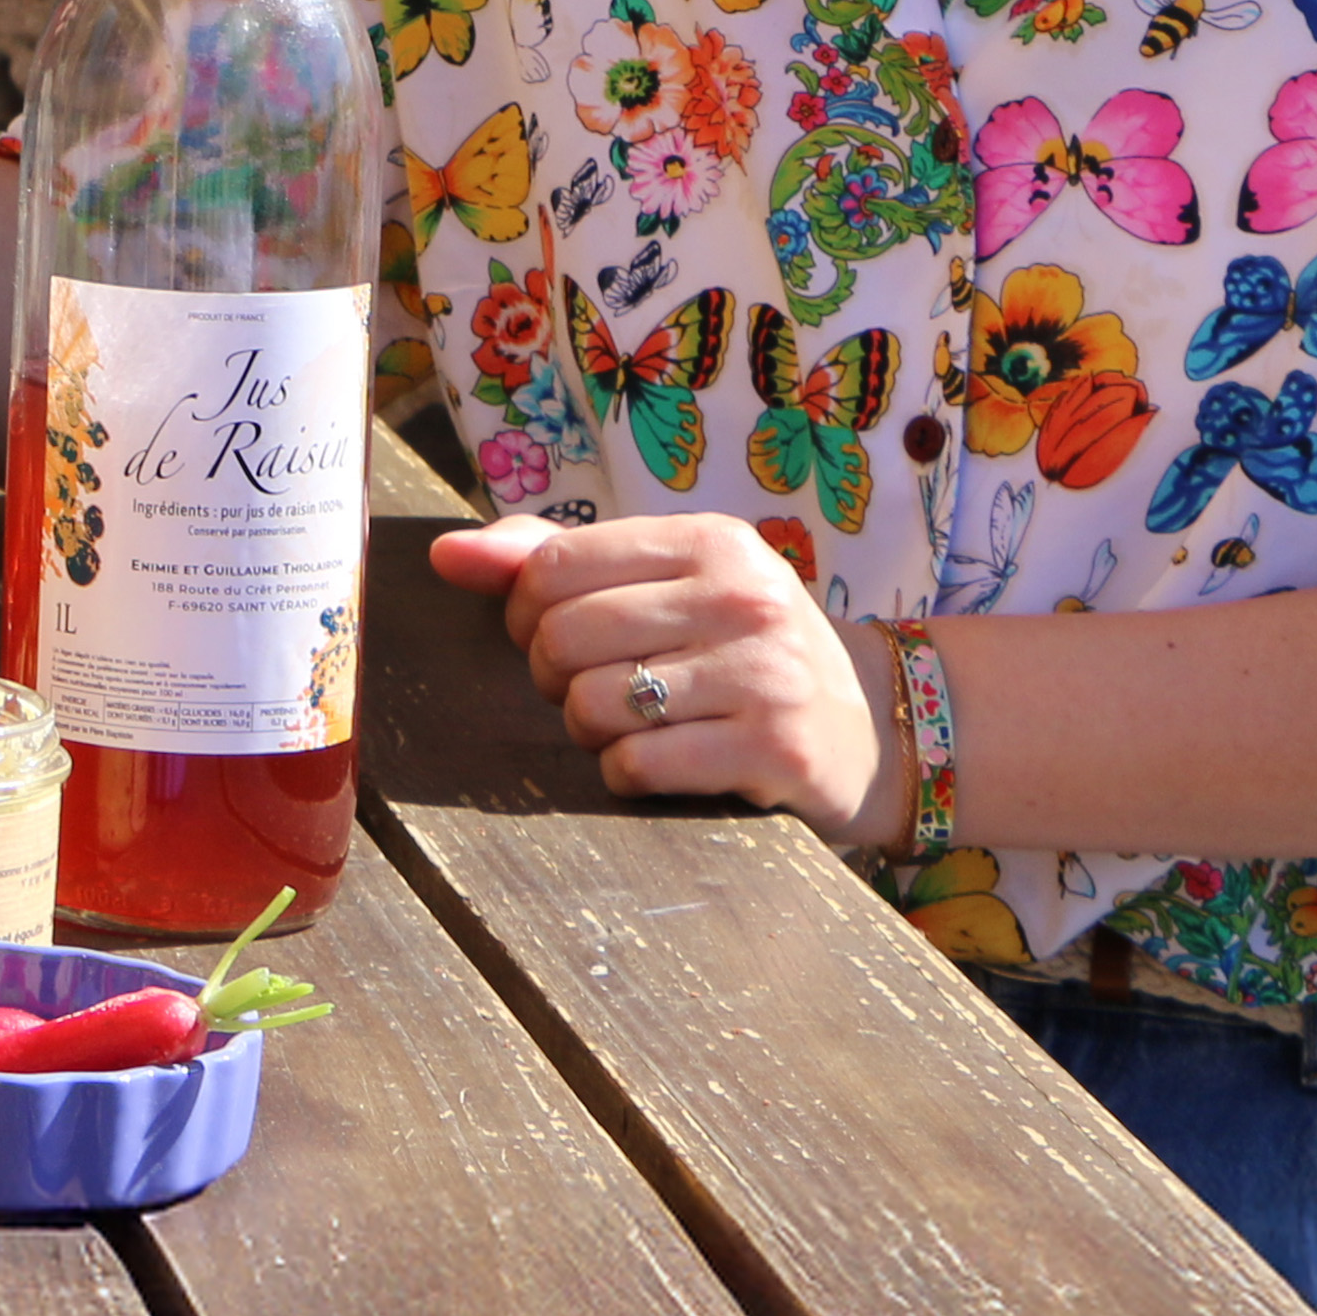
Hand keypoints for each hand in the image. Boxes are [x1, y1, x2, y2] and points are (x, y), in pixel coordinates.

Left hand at [428, 510, 903, 845]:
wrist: (871, 728)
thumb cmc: (739, 649)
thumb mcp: (668, 584)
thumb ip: (551, 561)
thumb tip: (444, 556)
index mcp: (709, 540)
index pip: (554, 564)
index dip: (523, 611)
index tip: (550, 636)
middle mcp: (742, 596)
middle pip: (563, 637)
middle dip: (553, 677)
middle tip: (589, 689)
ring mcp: (765, 674)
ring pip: (593, 705)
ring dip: (589, 732)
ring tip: (632, 726)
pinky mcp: (775, 750)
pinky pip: (639, 765)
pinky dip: (625, 775)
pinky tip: (659, 765)